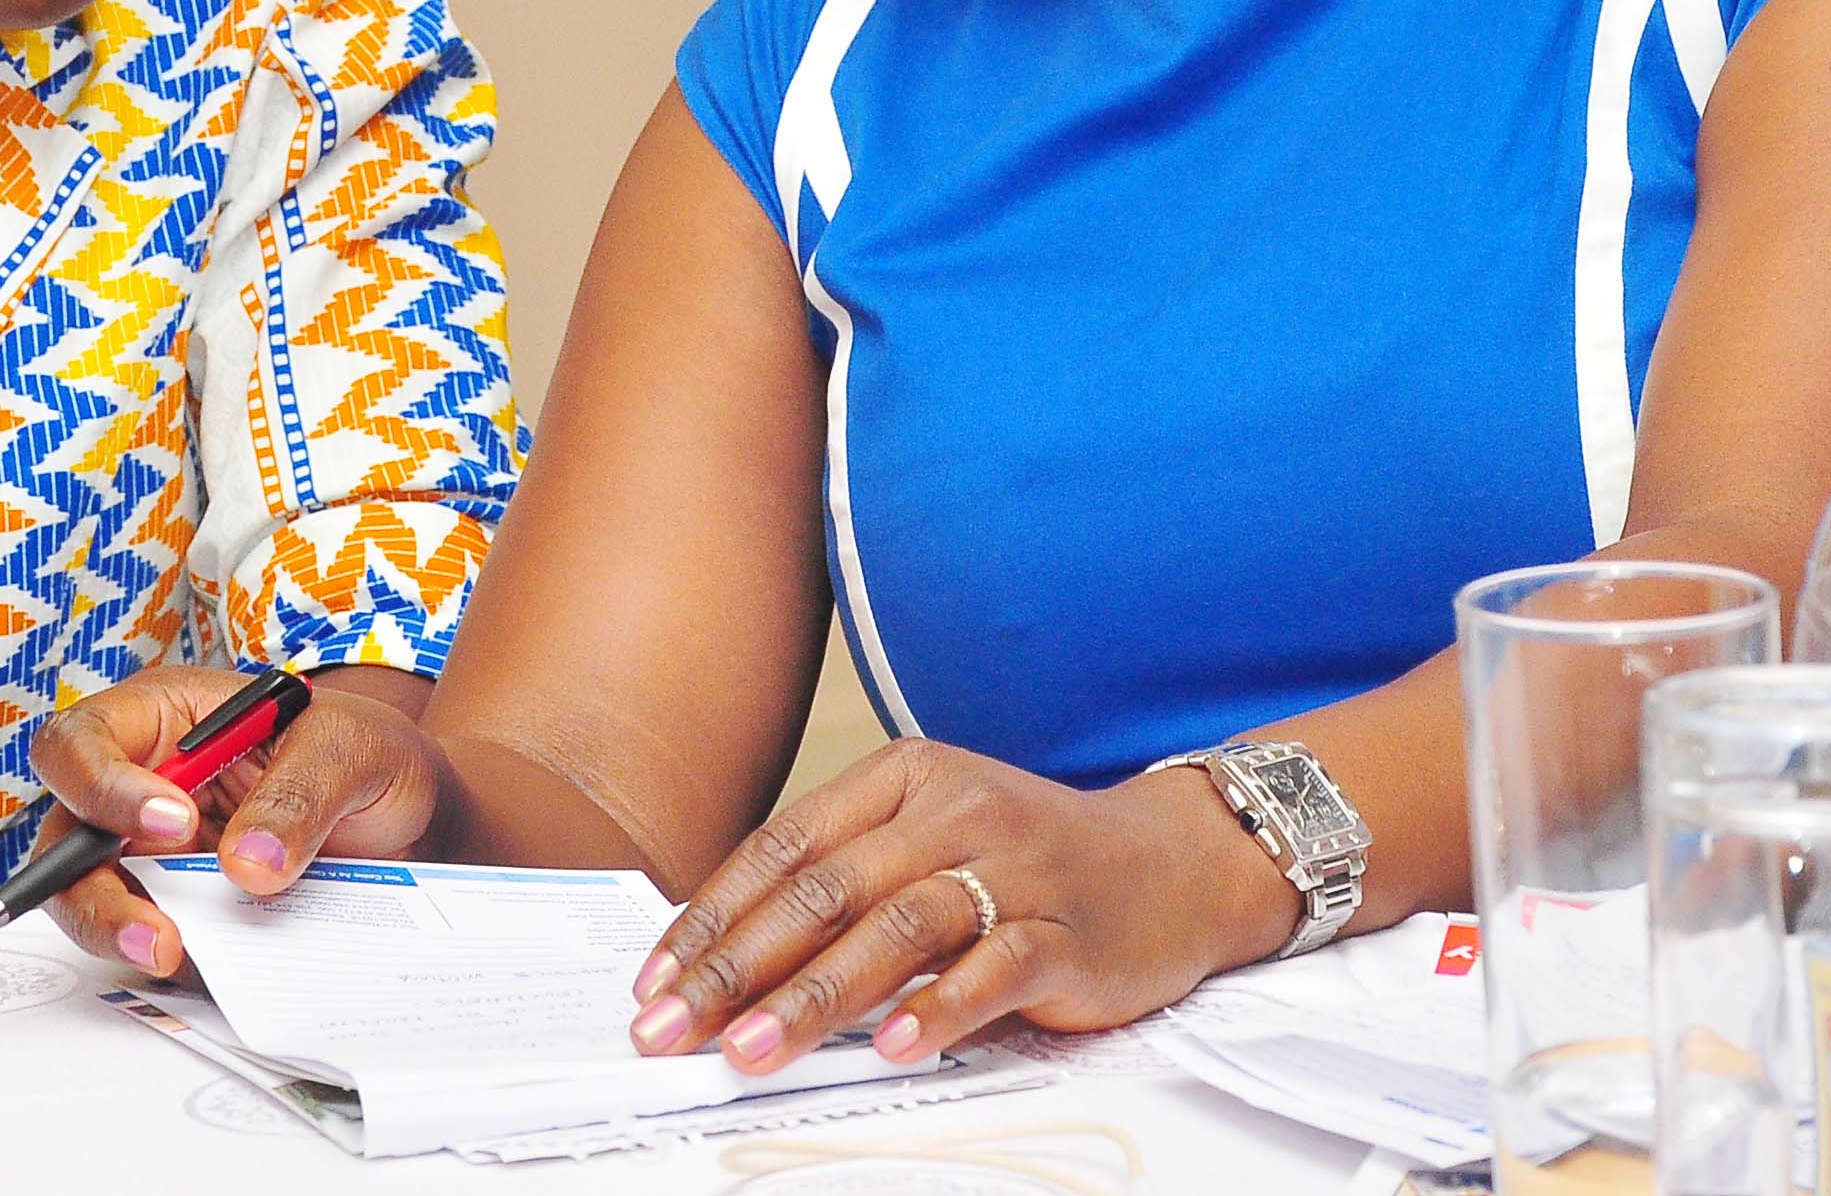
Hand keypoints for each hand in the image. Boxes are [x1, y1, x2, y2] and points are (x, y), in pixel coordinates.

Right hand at [24, 664, 440, 978]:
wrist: (409, 821)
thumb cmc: (365, 756)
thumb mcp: (350, 749)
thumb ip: (299, 794)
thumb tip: (247, 865)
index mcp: (164, 718)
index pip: (84, 743)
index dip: (105, 785)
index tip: (174, 822)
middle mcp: (140, 785)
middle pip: (66, 836)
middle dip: (91, 888)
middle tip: (155, 928)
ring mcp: (154, 854)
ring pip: (91, 898)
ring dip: (117, 932)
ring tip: (171, 955)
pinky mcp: (181, 910)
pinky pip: (152, 940)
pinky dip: (172, 963)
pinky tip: (214, 969)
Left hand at [626, 740, 1296, 1071]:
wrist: (1174, 864)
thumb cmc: (1027, 860)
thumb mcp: (929, 839)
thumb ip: (845, 880)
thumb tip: (724, 953)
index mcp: (903, 779)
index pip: (783, 847)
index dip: (712, 916)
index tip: (656, 982)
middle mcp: (952, 811)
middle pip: (825, 890)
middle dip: (736, 967)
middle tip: (676, 1030)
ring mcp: (1013, 867)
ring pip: (895, 929)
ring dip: (813, 997)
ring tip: (752, 1051)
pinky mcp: (1065, 930)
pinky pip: (992, 968)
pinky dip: (936, 1009)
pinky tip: (886, 1047)